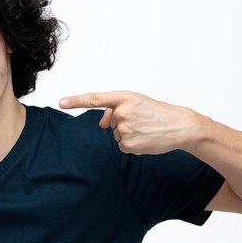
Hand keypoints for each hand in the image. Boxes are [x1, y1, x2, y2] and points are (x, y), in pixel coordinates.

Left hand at [59, 90, 199, 154]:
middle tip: (142, 120)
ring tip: (146, 128)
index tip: (61, 102)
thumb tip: (101, 124)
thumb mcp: (136, 103)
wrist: (180, 126)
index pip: (95, 99)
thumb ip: (115, 109)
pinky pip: (122, 145)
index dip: (76, 101)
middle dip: (122, 123)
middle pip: (110, 122)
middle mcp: (122, 112)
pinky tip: (145, 138)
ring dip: (128, 133)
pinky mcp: (129, 144)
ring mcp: (125, 129)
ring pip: (116, 134)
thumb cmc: (157, 112)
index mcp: (124, 97)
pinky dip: (132, 143)